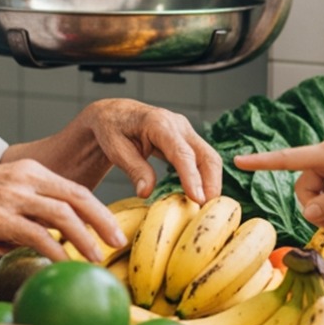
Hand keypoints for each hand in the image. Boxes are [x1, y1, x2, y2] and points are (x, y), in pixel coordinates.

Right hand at [0, 160, 124, 260]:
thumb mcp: (6, 191)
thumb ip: (32, 207)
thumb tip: (56, 236)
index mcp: (32, 170)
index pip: (76, 189)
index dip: (99, 210)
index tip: (114, 229)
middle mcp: (27, 180)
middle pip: (78, 198)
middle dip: (103, 222)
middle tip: (118, 243)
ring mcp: (14, 198)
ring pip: (63, 216)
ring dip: (85, 239)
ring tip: (97, 258)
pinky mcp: (0, 218)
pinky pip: (37, 235)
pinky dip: (55, 250)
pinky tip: (64, 263)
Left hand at [79, 99, 222, 202]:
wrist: (114, 114)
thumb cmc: (111, 129)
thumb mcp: (115, 149)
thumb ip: (134, 169)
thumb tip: (146, 193)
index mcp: (159, 123)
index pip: (181, 153)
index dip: (192, 177)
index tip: (199, 199)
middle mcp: (178, 125)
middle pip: (206, 155)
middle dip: (212, 184)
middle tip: (208, 211)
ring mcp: (186, 132)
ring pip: (209, 159)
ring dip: (212, 184)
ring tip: (206, 209)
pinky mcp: (187, 141)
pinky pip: (203, 160)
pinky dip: (205, 179)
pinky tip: (200, 197)